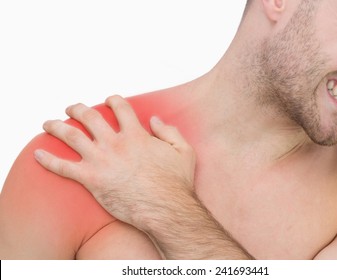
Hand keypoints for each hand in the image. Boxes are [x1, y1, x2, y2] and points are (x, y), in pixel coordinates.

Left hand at [34, 95, 195, 228]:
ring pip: (71, 136)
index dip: (113, 100)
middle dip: (78, 108)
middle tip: (71, 108)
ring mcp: (101, 160)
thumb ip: (170, 131)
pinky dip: (48, 160)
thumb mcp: (184, 151)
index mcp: (136, 135)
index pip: (120, 107)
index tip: (109, 99)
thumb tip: (154, 120)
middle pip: (89, 116)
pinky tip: (37, 154)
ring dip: (57, 126)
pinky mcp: (91, 179)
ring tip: (48, 123)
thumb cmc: (176, 183)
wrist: (165, 208)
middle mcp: (115, 143)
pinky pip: (63, 167)